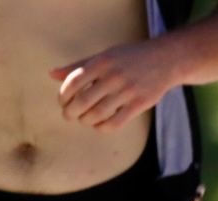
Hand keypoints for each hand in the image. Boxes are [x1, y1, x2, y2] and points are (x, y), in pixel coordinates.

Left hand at [50, 40, 178, 132]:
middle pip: (83, 101)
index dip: (63, 96)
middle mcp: (113, 76)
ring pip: (98, 114)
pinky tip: (99, 126)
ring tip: (84, 120)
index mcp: (101, 62)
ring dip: (86, 121)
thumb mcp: (103, 56)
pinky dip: (103, 127)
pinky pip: (116, 122)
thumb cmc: (130, 58)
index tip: (63, 102)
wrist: (165, 60)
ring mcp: (128, 91)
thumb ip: (78, 66)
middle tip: (69, 116)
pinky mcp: (140, 104)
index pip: (73, 82)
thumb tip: (52, 75)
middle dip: (71, 112)